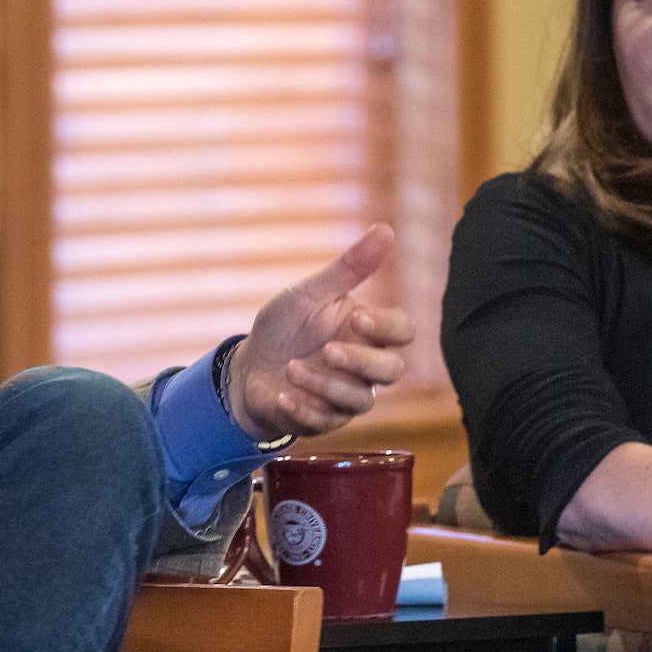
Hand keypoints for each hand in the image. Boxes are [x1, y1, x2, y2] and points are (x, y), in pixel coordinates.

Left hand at [230, 224, 415, 439]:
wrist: (248, 367)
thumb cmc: (284, 327)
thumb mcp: (309, 294)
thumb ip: (348, 268)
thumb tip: (386, 229)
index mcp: (367, 330)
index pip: (403, 331)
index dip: (387, 327)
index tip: (356, 317)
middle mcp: (364, 365)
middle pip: (394, 370)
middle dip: (361, 361)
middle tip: (327, 350)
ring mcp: (347, 395)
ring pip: (361, 400)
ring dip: (326, 385)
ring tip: (292, 368)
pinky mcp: (324, 419)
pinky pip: (328, 422)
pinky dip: (304, 409)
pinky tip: (282, 395)